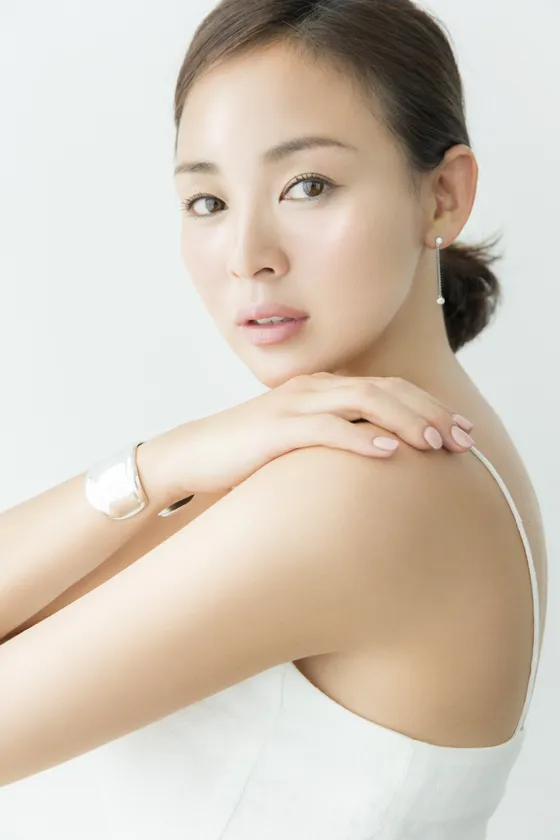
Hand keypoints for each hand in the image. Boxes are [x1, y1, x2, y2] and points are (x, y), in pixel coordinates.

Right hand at [156, 373, 474, 498]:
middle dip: (430, 412)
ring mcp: (294, 405)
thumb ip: (336, 440)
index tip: (462, 431)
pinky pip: (326, 428)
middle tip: (463, 440)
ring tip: (435, 444)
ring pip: (363, 400)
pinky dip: (361, 437)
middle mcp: (314, 388)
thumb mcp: (301, 442)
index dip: (429, 405)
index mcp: (323, 388)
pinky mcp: (276, 429)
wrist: (194, 455)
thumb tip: (380, 460)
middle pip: (385, 388)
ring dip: (405, 420)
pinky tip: (389, 452)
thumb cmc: (250, 454)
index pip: (388, 387)